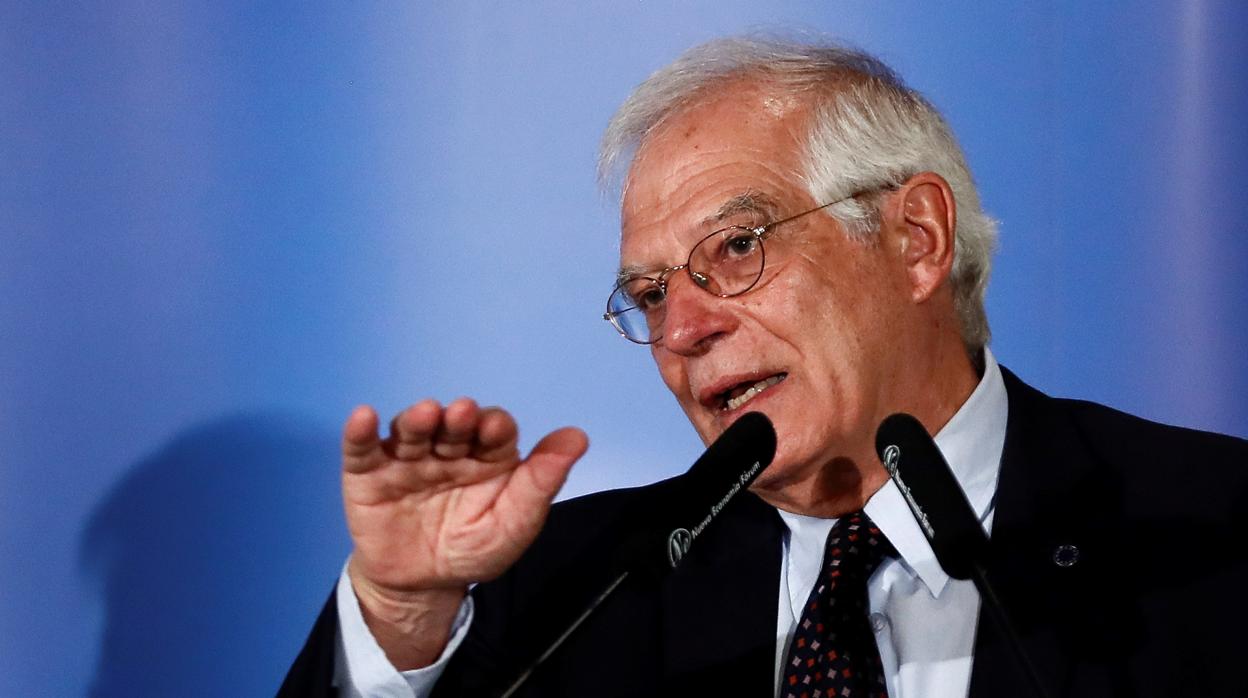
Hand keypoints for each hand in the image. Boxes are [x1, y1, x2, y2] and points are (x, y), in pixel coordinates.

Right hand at [341, 398, 586, 667]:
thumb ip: (542, 482)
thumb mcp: (514, 523)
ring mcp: (407, 459)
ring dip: (416, 419)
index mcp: (487, 456)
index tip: (496, 427)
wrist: (422, 587)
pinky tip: (364, 417)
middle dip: (458, 420)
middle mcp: (447, 449)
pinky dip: (360, 432)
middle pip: (452, 427)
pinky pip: (362, 450)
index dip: (495, 426)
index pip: (494, 431)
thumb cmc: (472, 549)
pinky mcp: (369, 475)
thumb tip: (578, 437)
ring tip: (425, 415)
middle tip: (463, 415)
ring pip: (411, 432)